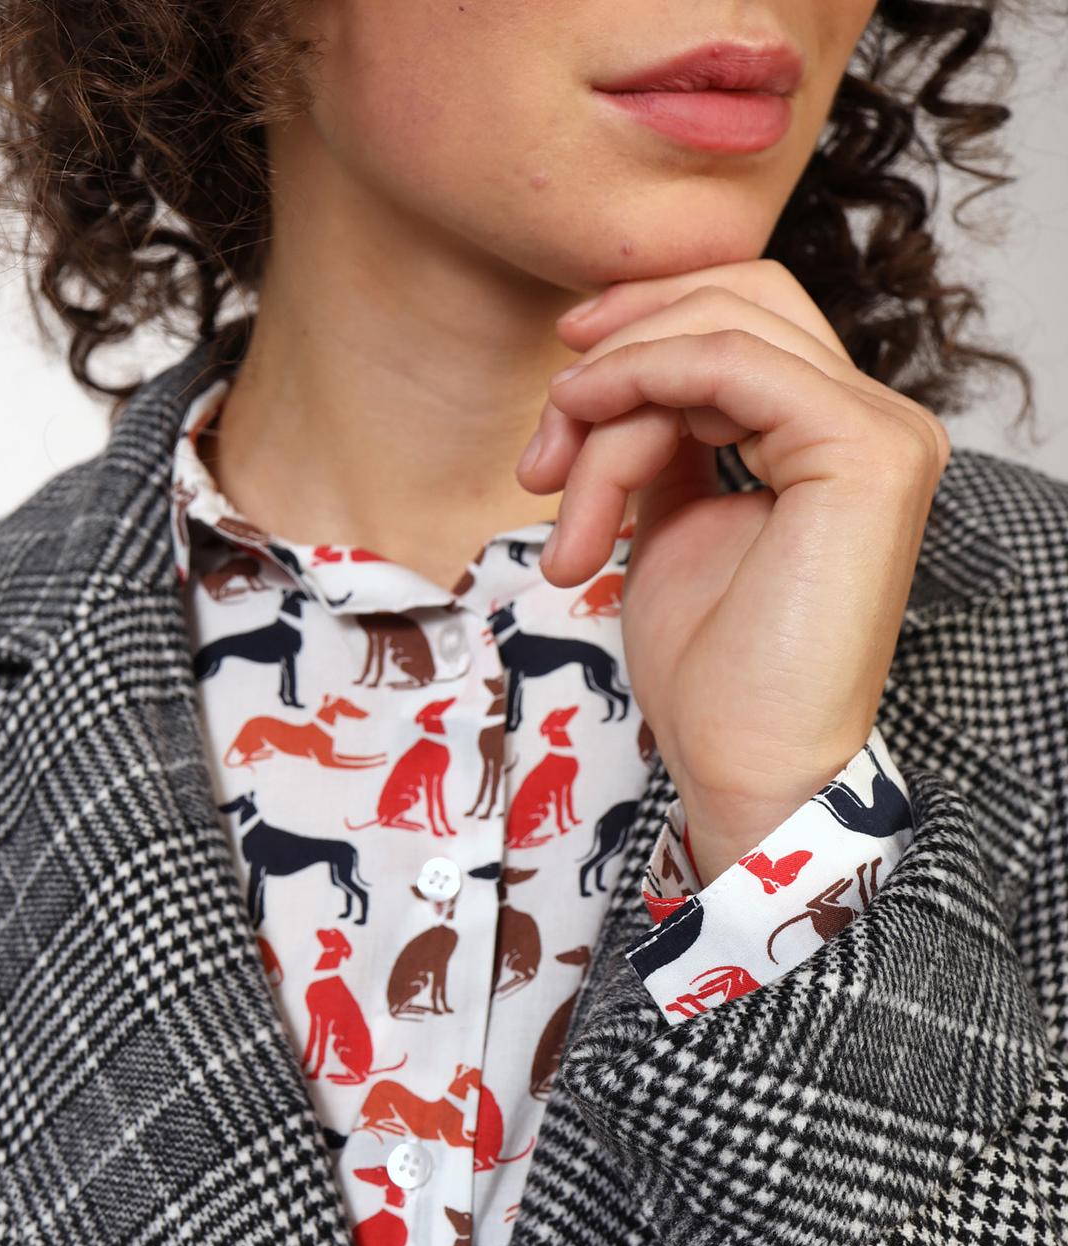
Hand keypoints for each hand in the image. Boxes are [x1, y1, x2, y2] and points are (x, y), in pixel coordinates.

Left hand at [516, 260, 950, 883]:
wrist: (744, 767)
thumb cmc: (712, 675)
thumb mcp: (672, 524)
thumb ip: (665, 442)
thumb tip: (612, 376)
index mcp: (838, 438)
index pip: (744, 320)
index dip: (640, 330)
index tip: (559, 388)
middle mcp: (875, 422)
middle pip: (736, 300)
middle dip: (617, 356)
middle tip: (542, 453)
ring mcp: (880, 432)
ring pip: (719, 330)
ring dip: (610, 398)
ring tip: (553, 491)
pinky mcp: (863, 452)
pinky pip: (727, 363)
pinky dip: (638, 386)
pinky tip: (582, 445)